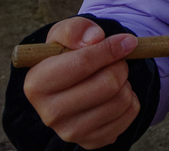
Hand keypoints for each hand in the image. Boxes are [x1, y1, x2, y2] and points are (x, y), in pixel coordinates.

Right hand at [23, 17, 140, 148]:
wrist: (74, 81)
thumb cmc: (69, 53)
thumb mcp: (66, 33)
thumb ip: (76, 29)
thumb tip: (94, 38)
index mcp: (36, 84)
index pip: (83, 63)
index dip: (110, 49)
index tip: (127, 41)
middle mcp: (50, 114)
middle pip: (107, 84)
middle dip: (120, 66)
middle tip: (116, 62)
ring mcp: (71, 132)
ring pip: (122, 100)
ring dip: (126, 83)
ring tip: (111, 78)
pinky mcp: (92, 141)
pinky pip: (130, 114)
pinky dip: (131, 99)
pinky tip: (113, 95)